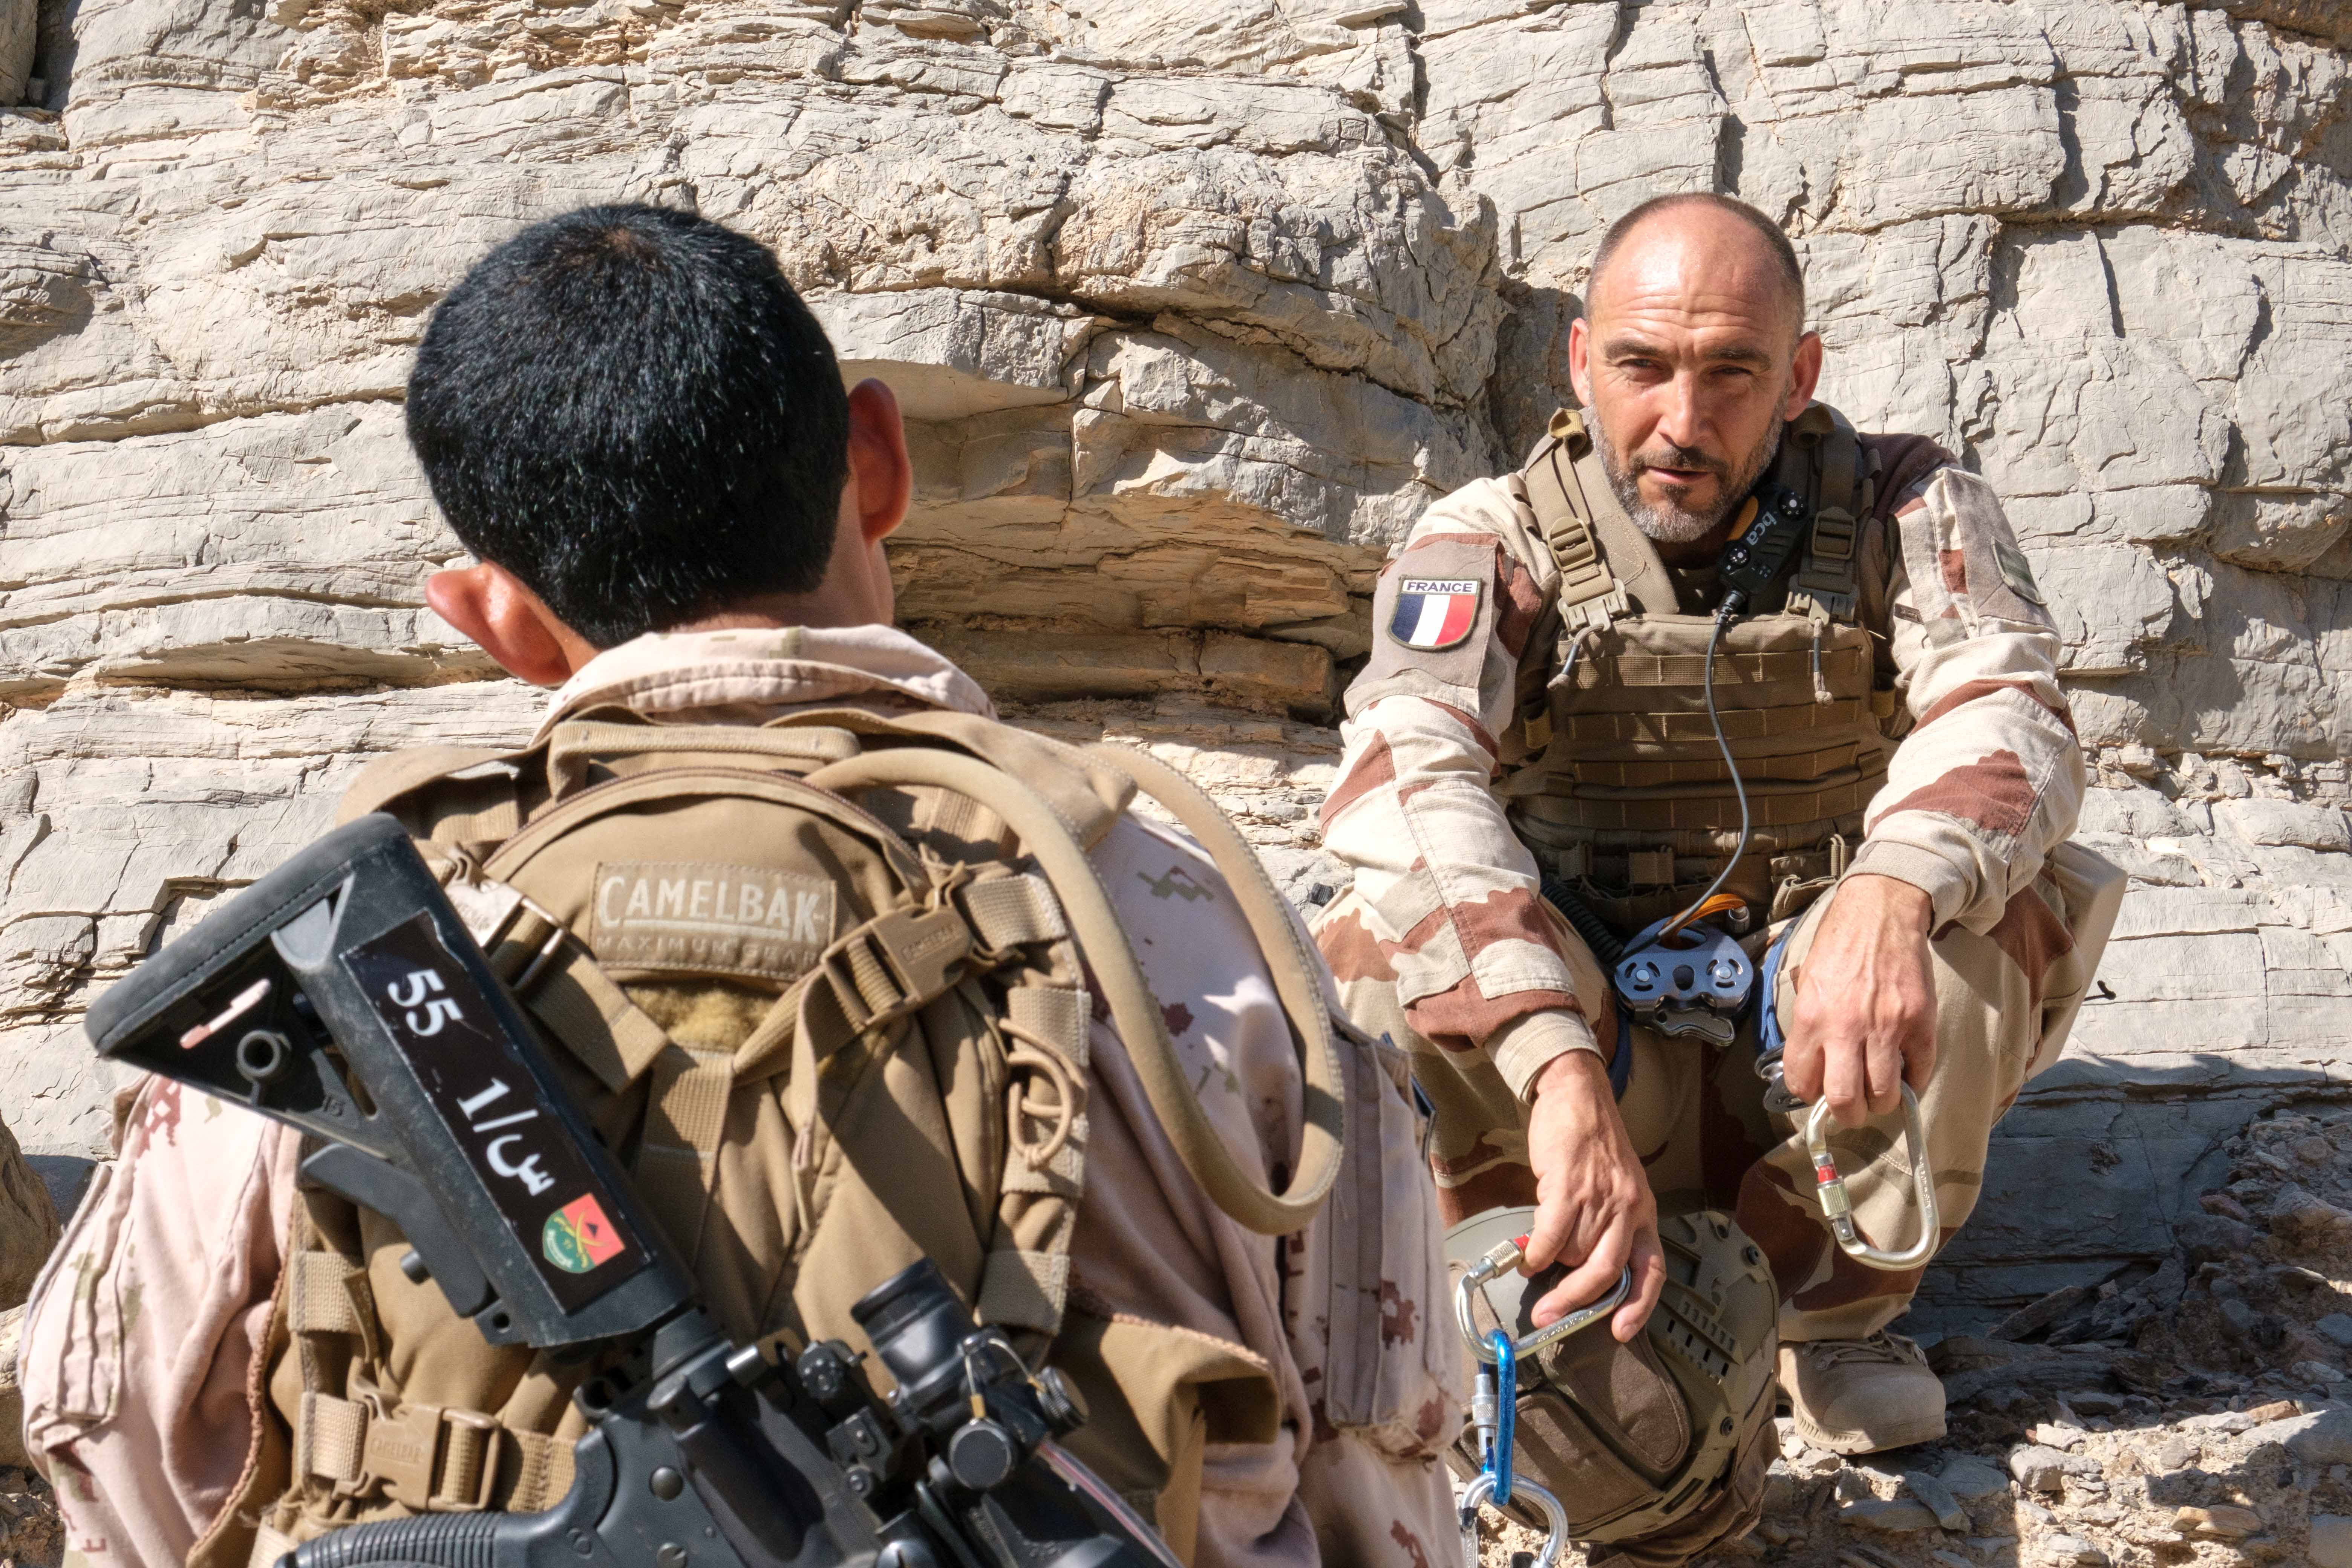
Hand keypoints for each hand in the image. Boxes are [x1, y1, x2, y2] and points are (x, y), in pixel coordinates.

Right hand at [1521, 1047, 1666, 1341]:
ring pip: (1574, 1254)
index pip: (1652, 1269)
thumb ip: (1608, 1226)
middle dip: (1575, 1302)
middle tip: (1548, 1318)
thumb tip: (1579, 1269)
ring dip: (1551, 1266)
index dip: (1638, 1306)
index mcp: (1644, 1212)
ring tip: (1534, 1264)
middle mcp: (1628, 1209)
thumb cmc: (1595, 1143)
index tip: (1619, 1331)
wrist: (1578, 1096)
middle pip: (1607, 1272)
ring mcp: (1600, 1198)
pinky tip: (1526, 1257)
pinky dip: (1536, 1253)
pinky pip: (1551, 1235)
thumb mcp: (1618, 1187)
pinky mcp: (1569, 1186)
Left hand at [1781, 874, 1936, 1126]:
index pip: (1803, 1083)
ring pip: (1885, 1095)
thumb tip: (1808, 1065)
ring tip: (1879, 1092)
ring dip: (1881, 1102)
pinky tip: (1905, 1072)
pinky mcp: (1921, 1024)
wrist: (1880, 913)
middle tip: (1852, 1108)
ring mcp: (1888, 1028)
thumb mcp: (1807, 983)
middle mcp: (1847, 1028)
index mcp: (1812, 1019)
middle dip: (1848, 1115)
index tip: (1817, 1091)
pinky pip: (1920, 1072)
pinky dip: (1913, 1082)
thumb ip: (1807, 1025)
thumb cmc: (1839, 946)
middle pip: (1846, 1102)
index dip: (1809, 1095)